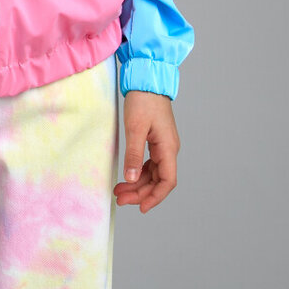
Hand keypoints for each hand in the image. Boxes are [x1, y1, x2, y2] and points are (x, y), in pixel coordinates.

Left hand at [113, 91, 179, 212]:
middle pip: (158, 180)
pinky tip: (125, 178)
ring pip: (152, 174)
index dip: (156, 197)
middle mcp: (169, 149)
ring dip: (138, 184)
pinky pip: (149, 164)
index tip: (141, 208)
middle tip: (120, 199)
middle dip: (141, 193)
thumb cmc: (143, 101)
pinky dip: (137, 173)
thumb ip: (133, 155)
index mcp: (168, 148)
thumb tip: (131, 178)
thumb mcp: (135, 129)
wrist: (147, 81)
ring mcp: (163, 146)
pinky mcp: (155, 142)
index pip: (168, 181)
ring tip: (119, 191)